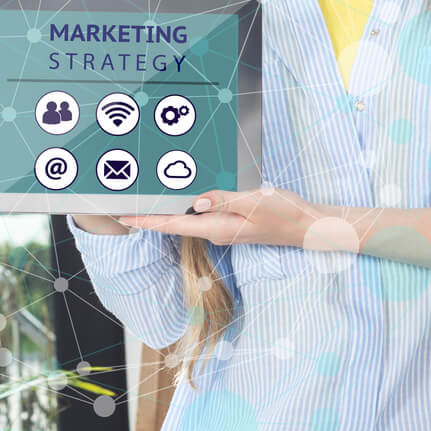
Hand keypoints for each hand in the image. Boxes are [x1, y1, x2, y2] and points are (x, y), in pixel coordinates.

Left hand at [118, 188, 370, 250]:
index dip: (146, 221)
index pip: (173, 225)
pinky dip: (184, 208)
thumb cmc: (285, 214)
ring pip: (187, 219)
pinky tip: (178, 198)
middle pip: (174, 224)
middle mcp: (216, 231)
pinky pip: (201, 215)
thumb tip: (195, 202)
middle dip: (148, 217)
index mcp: (217, 228)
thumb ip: (224, 200)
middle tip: (122, 205)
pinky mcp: (231, 222)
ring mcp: (223, 228)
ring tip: (141, 200)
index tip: (122, 218)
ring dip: (165, 212)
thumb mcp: (255, 202)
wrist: (309, 226)